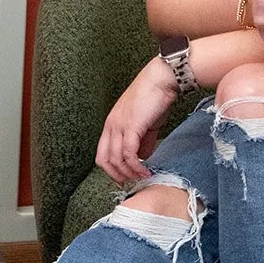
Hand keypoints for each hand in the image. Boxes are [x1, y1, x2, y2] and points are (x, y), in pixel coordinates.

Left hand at [96, 58, 179, 184]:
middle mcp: (111, 126)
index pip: (102, 154)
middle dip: (117, 175)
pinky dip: (137, 166)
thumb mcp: (145, 123)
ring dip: (129, 173)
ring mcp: (119, 126)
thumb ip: (143, 140)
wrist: (161, 80)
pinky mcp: (131, 127)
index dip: (111, 169)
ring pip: (117, 159)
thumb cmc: (155, 97)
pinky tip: (146, 170)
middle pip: (104, 160)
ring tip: (142, 177)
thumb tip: (143, 157)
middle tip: (131, 182)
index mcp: (111, 124)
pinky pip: (129, 154)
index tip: (124, 178)